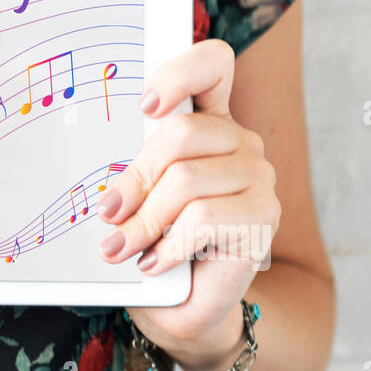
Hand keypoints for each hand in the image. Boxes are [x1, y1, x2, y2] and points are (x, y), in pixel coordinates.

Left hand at [95, 39, 278, 370]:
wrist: (185, 306)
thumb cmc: (156, 243)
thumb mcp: (138, 198)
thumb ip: (133, 171)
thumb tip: (107, 181)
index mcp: (209, 122)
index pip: (212, 65)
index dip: (180, 74)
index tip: (145, 106)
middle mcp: (240, 143)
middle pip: (183, 131)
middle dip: (137, 177)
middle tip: (109, 213)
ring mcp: (258, 178)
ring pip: (187, 180)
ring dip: (145, 221)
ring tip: (122, 247)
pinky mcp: (262, 218)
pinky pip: (203, 219)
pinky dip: (169, 244)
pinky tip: (155, 262)